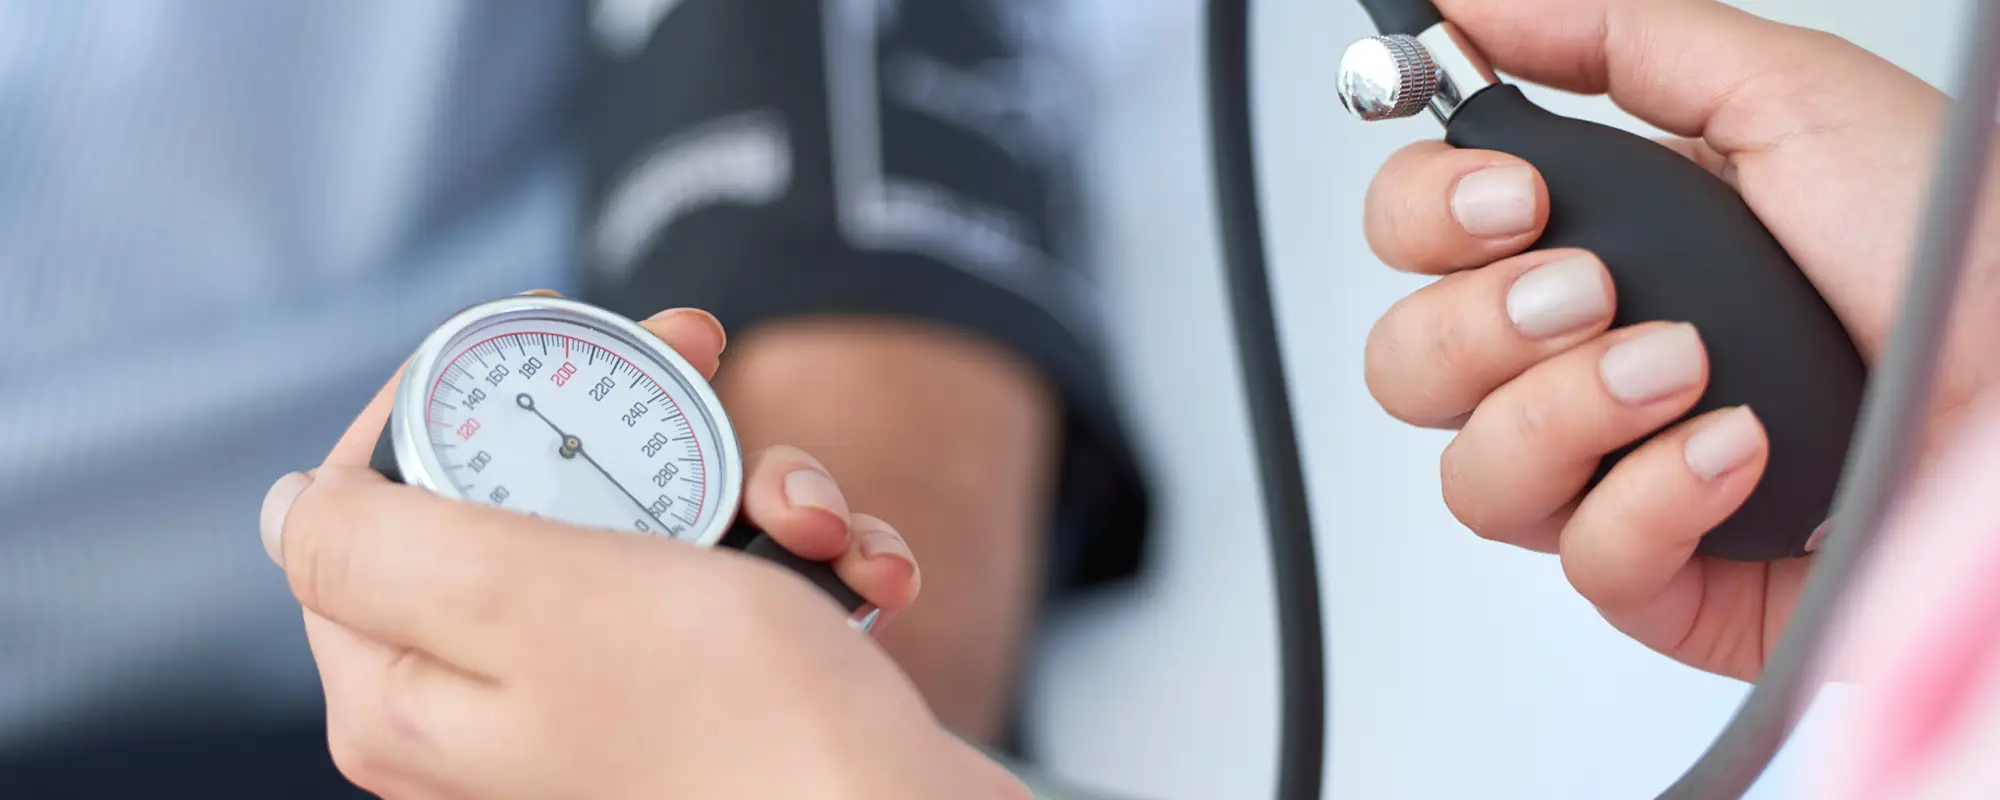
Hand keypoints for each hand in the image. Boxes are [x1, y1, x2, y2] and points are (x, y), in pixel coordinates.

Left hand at [259, 305, 1027, 798]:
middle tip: (701, 352)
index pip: (371, 495)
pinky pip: (735, 584)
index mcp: (407, 687)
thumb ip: (375, 541)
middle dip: (638, 419)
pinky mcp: (707, 699)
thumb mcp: (521, 596)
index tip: (552, 331)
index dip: (455, 391)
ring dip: (755, 486)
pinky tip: (864, 569)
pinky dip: (804, 554)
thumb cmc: (728, 714)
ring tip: (816, 518)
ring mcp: (607, 701)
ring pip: (654, 524)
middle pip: (527, 494)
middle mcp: (494, 701)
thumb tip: (292, 506)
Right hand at [1360, 0, 1999, 678]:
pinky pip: (1583, 559)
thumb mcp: (1782, 98)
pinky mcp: (1665, 578)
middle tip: (1593, 289)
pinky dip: (1656, 500)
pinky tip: (1739, 454)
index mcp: (1595, 241)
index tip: (1516, 199)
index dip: (1426, 218)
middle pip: (1405, 366)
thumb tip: (1461, 4)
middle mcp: (1580, 362)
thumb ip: (1609, 39)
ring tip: (1683, 370)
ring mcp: (1613, 474)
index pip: (1412, 239)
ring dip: (1568, 411)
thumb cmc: (1950, 253)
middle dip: (1481, 323)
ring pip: (1472, 476)